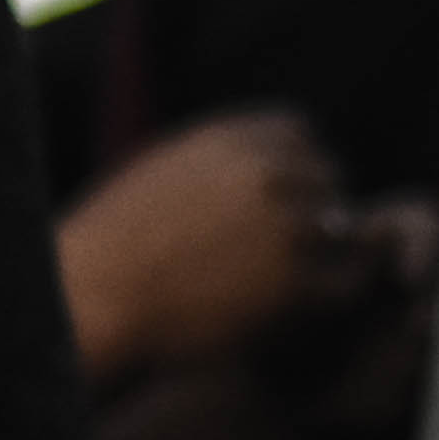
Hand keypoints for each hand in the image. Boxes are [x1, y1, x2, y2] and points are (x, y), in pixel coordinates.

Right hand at [58, 108, 381, 386]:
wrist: (95, 296)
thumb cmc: (113, 240)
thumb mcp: (161, 168)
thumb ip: (217, 158)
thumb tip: (262, 161)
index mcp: (231, 139)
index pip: (300, 134)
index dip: (294, 166)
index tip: (278, 198)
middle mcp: (266, 173)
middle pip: (326, 178)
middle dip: (312, 206)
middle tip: (286, 246)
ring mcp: (286, 225)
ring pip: (342, 226)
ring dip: (322, 248)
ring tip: (285, 277)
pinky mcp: (295, 281)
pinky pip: (343, 279)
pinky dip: (328, 291)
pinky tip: (295, 305)